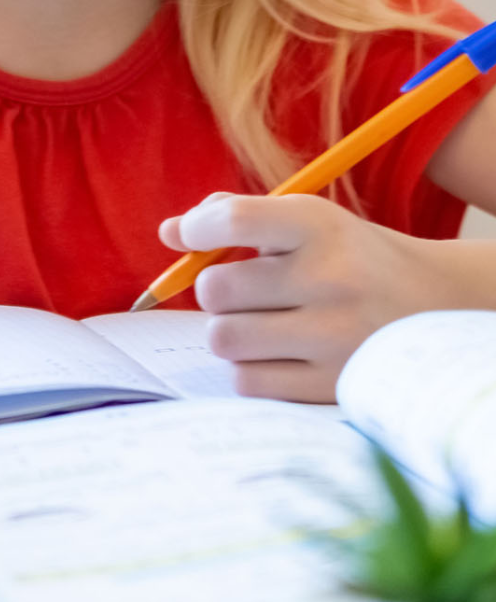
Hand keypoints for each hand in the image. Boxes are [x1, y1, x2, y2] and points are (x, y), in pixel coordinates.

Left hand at [159, 192, 448, 403]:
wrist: (432, 305)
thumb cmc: (344, 258)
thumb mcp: (304, 222)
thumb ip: (234, 216)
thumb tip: (169, 232)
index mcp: (321, 226)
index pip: (233, 220)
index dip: (196, 229)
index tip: (194, 237)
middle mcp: (332, 278)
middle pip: (215, 290)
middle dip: (217, 291)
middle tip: (245, 292)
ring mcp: (335, 336)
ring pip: (223, 339)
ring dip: (230, 332)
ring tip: (263, 323)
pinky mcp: (332, 385)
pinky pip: (245, 381)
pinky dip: (249, 368)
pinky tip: (280, 354)